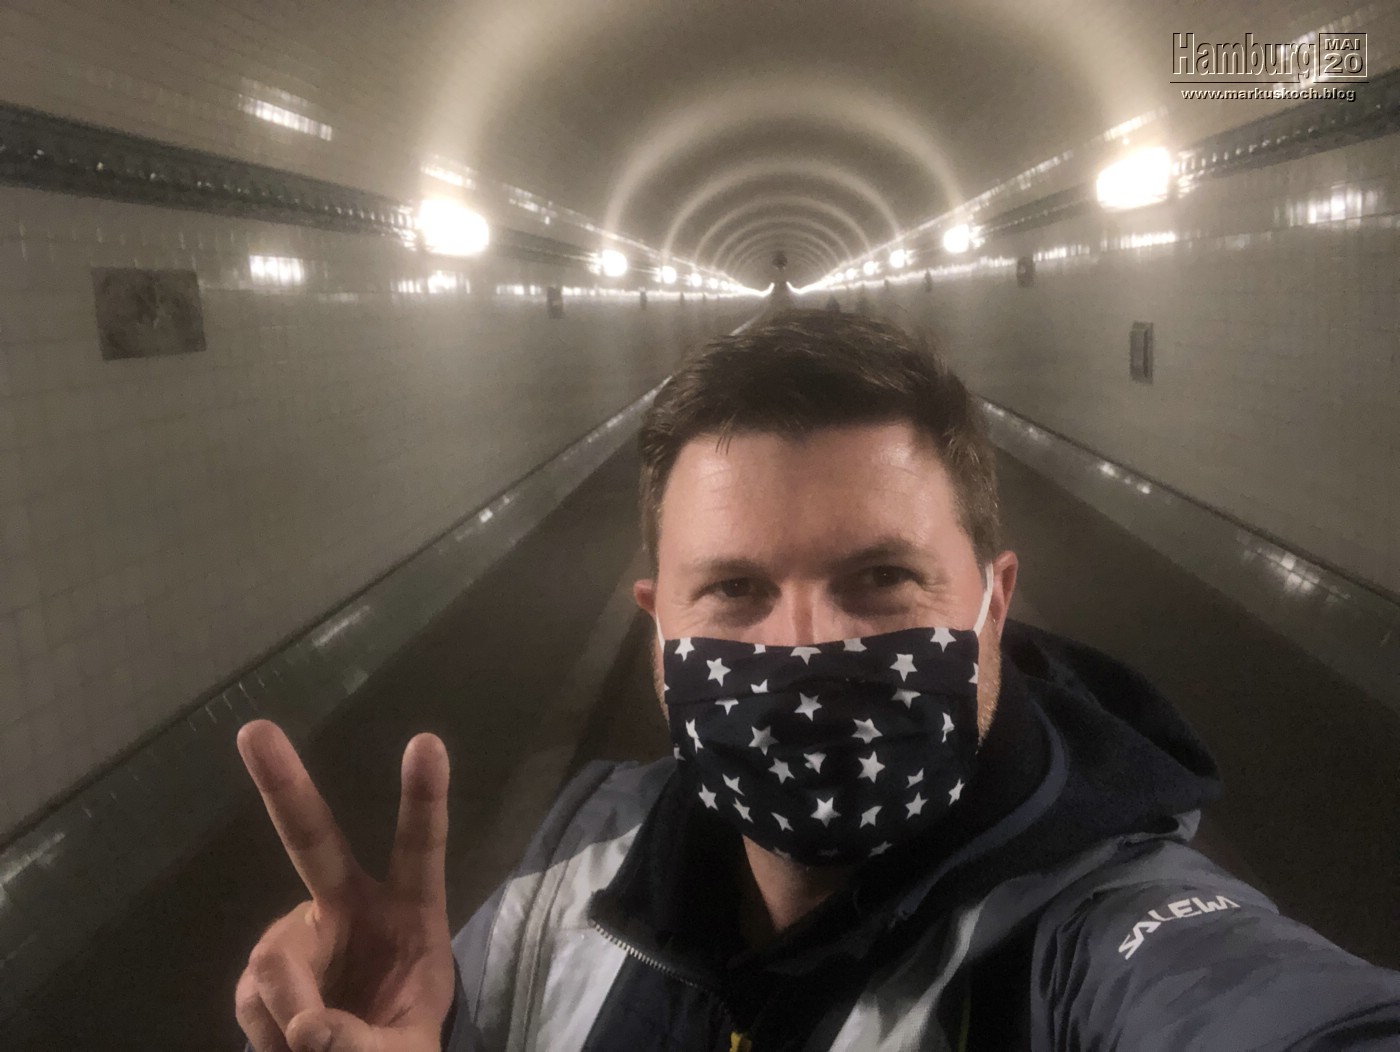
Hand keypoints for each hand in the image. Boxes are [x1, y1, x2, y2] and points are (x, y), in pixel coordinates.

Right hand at [234, 720, 455, 1051]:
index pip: (420, 849)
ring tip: (311, 1042)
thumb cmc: (399, 1042)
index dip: (422, 798)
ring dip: (287, 1007)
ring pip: (275, 957)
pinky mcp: (266, 971)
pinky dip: (268, 1029)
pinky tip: (288, 1041)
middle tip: (255, 731)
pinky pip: (252, 995)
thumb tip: (308, 1027)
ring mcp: (303, 936)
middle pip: (312, 840)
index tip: (427, 742)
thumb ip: (368, 1042)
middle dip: (283, 785)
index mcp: (411, 913)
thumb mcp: (406, 1051)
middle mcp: (350, 908)